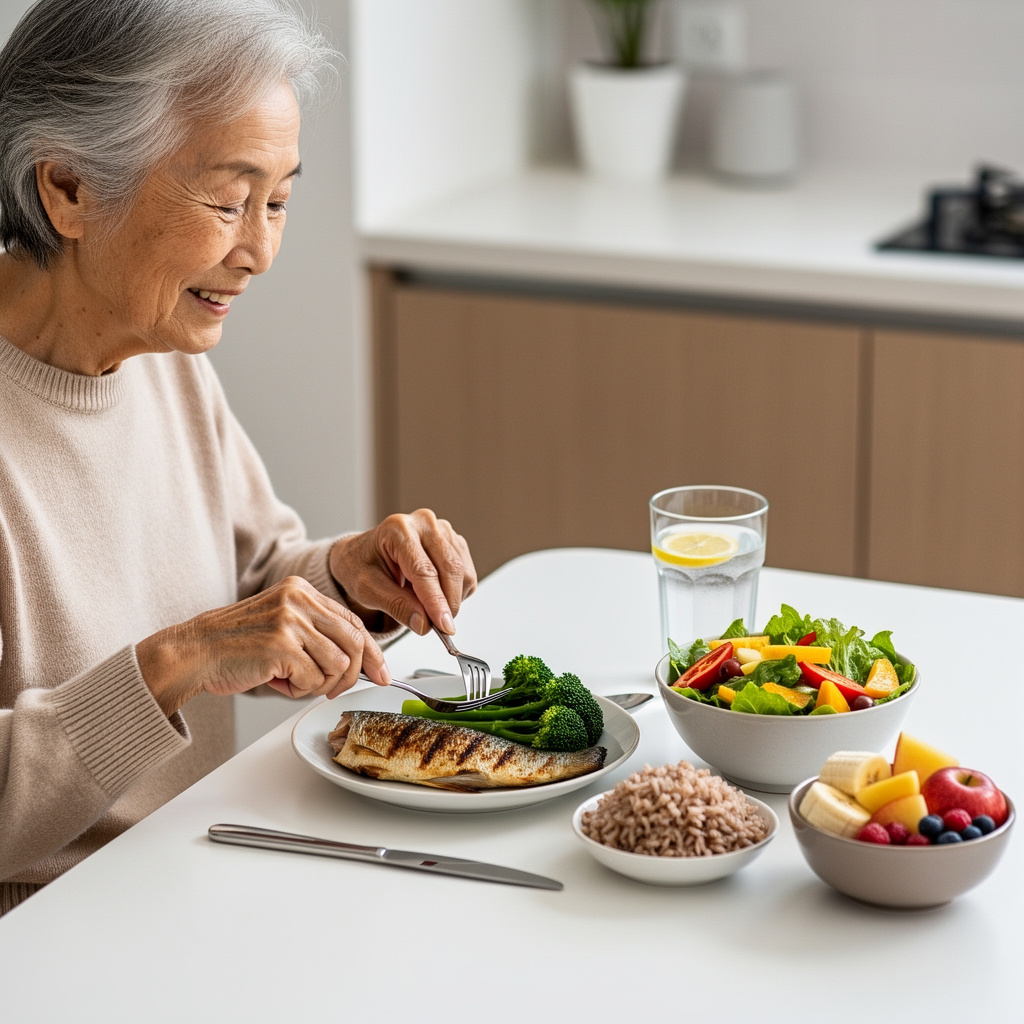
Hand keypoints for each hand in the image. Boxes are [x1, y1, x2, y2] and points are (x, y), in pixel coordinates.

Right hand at [137, 576, 388, 715]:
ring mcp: (290, 621)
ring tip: (293, 682)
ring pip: (338, 664)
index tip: (381, 673)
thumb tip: (361, 662)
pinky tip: (278, 682)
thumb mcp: (281, 625)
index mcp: (301, 590)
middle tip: (334, 690)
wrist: (193, 652)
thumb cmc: (236, 646)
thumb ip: (317, 634)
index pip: (353, 621)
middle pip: (354, 641)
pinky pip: (314, 679)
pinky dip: (300, 690)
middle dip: (352, 674)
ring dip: (320, 685)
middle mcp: (298, 600)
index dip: (371, 651)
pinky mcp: (281, 646)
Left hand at [328, 509, 476, 635]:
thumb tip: (424, 624)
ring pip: (463, 573)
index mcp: (398, 529)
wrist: (362, 554)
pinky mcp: (454, 541)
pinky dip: (457, 592)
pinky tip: (435, 593)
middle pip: (451, 569)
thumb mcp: (367, 590)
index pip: (424, 570)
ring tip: (426, 605)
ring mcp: (442, 530)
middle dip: (448, 604)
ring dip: (453, 599)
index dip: (436, 601)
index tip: (444, 627)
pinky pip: (467, 573)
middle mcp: (424, 523)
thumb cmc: (360, 566)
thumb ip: (396, 606)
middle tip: (439, 628)